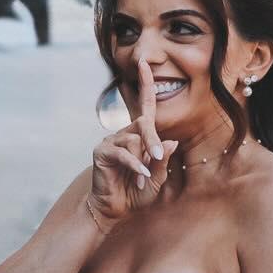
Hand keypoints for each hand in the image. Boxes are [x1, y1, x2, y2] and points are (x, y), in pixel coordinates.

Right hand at [87, 58, 178, 224]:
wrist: (113, 209)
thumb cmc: (136, 192)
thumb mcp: (157, 179)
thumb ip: (162, 161)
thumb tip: (170, 141)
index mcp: (139, 136)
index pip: (145, 106)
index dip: (145, 84)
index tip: (144, 63)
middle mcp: (125, 134)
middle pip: (143, 125)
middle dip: (151, 142)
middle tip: (157, 158)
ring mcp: (111, 141)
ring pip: (133, 141)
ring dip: (142, 161)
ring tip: (143, 179)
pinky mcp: (102, 152)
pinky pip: (122, 153)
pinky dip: (134, 165)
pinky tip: (140, 175)